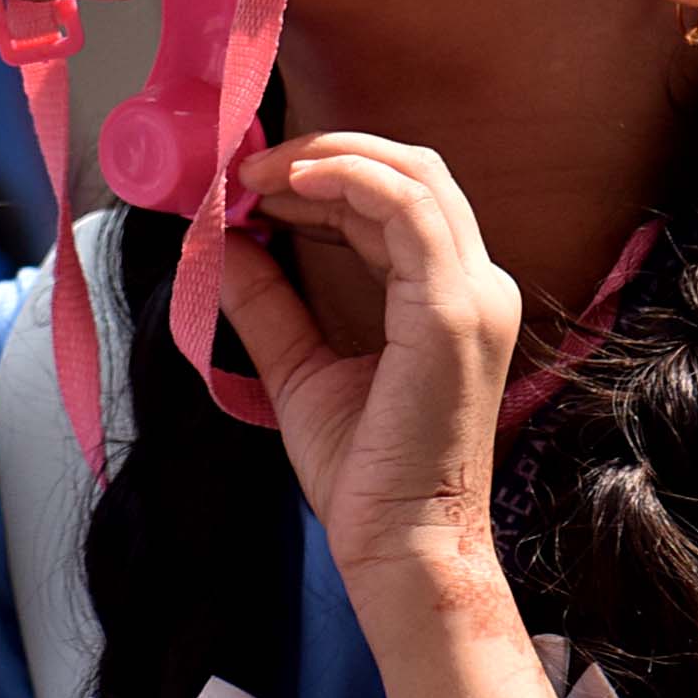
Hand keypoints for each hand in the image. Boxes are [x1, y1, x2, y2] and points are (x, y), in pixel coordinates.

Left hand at [209, 135, 522, 610]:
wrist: (401, 545)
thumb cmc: (365, 475)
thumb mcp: (299, 370)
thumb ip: (267, 304)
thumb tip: (220, 243)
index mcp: (448, 298)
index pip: (393, 203)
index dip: (324, 178)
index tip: (253, 185)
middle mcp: (476, 285)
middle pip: (413, 172)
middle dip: (328, 151)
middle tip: (250, 165)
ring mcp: (474, 294)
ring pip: (415, 176)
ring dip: (331, 158)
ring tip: (260, 171)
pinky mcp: (455, 311)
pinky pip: (409, 211)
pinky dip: (350, 180)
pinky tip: (293, 183)